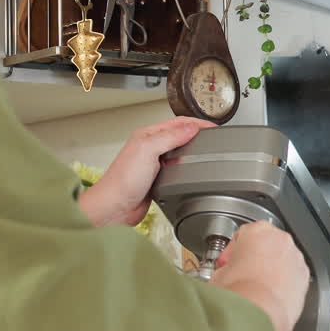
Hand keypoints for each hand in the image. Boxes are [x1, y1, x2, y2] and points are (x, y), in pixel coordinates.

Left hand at [77, 117, 215, 226]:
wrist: (115, 207)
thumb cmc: (123, 180)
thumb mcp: (148, 150)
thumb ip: (170, 137)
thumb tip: (191, 128)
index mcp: (147, 135)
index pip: (177, 122)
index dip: (196, 122)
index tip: (213, 126)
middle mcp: (150, 147)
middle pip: (179, 135)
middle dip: (196, 133)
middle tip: (213, 136)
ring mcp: (154, 163)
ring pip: (179, 152)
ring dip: (192, 150)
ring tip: (206, 149)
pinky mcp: (158, 179)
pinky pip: (177, 169)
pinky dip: (187, 167)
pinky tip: (193, 170)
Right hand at [210, 221, 309, 330]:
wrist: (258, 315)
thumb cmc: (239, 292)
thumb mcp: (219, 273)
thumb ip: (226, 266)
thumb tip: (226, 274)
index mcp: (259, 231)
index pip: (243, 234)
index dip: (233, 251)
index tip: (228, 263)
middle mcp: (281, 241)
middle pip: (266, 244)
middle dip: (254, 258)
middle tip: (241, 275)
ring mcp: (296, 260)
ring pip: (282, 260)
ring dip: (270, 270)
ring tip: (256, 289)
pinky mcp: (305, 280)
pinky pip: (292, 277)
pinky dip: (283, 284)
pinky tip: (268, 297)